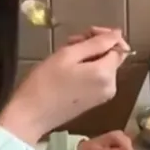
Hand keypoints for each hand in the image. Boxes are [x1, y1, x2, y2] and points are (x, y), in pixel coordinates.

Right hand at [0, 30, 127, 144]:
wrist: (31, 115)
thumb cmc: (45, 82)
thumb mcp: (68, 55)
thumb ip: (96, 43)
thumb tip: (118, 34)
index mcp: (106, 74)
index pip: (119, 46)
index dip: (105, 36)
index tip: (85, 33)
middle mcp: (111, 86)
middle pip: (111, 56)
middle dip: (94, 45)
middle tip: (69, 43)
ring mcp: (103, 96)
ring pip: (103, 66)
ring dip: (88, 56)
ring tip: (65, 56)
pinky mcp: (95, 102)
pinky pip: (97, 78)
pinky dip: (86, 69)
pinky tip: (68, 68)